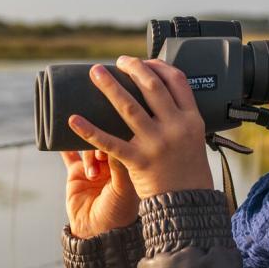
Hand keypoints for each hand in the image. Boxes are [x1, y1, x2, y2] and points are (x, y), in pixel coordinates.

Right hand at [61, 147, 140, 238]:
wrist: (97, 231)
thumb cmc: (117, 212)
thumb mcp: (123, 188)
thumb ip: (118, 165)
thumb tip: (114, 141)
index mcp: (127, 166)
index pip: (122, 144)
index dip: (116, 140)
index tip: (113, 142)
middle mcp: (110, 165)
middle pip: (103, 143)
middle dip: (100, 146)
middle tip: (100, 156)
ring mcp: (93, 168)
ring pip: (87, 149)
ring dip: (88, 157)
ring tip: (92, 174)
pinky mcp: (76, 173)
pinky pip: (69, 156)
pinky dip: (65, 147)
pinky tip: (62, 137)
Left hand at [66, 56, 213, 200]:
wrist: (188, 206)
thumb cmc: (190, 174)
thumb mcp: (194, 139)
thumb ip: (180, 119)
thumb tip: (161, 96)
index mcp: (192, 119)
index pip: (177, 81)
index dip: (159, 66)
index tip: (145, 62)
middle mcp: (176, 127)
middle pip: (152, 86)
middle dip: (133, 68)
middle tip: (119, 61)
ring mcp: (157, 143)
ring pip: (129, 107)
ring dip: (109, 86)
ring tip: (95, 73)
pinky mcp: (138, 161)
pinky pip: (110, 142)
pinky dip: (89, 130)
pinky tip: (74, 119)